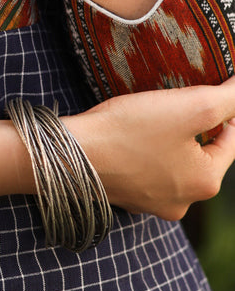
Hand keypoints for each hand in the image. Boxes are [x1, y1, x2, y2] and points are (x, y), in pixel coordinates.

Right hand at [66, 79, 234, 220]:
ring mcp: (152, 203)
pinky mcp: (126, 196)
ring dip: (169, 140)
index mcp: (206, 183)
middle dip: (194, 125)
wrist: (72, 154)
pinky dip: (144, 152)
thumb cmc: (130, 131)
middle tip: (177, 99)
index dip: (225, 109)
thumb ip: (228, 99)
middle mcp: (183, 202)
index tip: (210, 87)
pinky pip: (146, 170)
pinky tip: (130, 135)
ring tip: (153, 115)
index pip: (232, 138)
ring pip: (173, 162)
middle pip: (202, 152)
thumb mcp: (190, 106)